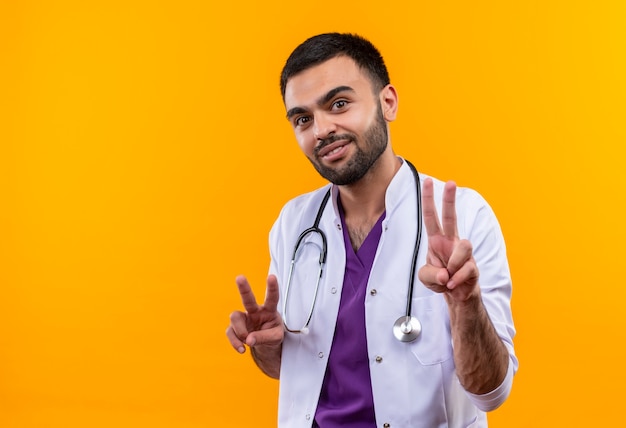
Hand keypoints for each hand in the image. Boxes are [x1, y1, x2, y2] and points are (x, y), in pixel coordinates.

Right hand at [226, 274, 283, 353]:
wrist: (264, 344)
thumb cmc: (272, 335)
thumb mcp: (276, 338)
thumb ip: (264, 338)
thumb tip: (248, 339)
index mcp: (269, 310)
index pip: (272, 298)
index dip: (272, 288)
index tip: (272, 276)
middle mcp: (255, 311)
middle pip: (248, 298)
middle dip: (244, 288)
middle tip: (240, 277)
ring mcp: (243, 318)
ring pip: (235, 317)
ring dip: (240, 331)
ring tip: (247, 341)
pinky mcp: (234, 327)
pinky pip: (230, 332)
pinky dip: (235, 342)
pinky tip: (242, 349)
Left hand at [417, 179, 479, 301]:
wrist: (457, 297)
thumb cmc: (441, 280)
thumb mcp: (426, 278)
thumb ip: (430, 275)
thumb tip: (445, 274)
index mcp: (437, 240)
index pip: (431, 217)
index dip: (428, 200)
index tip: (427, 181)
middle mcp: (451, 242)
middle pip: (451, 217)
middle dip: (450, 200)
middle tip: (451, 182)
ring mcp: (464, 254)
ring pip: (465, 245)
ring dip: (454, 263)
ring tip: (448, 277)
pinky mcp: (473, 266)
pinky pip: (466, 268)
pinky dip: (456, 280)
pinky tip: (453, 285)